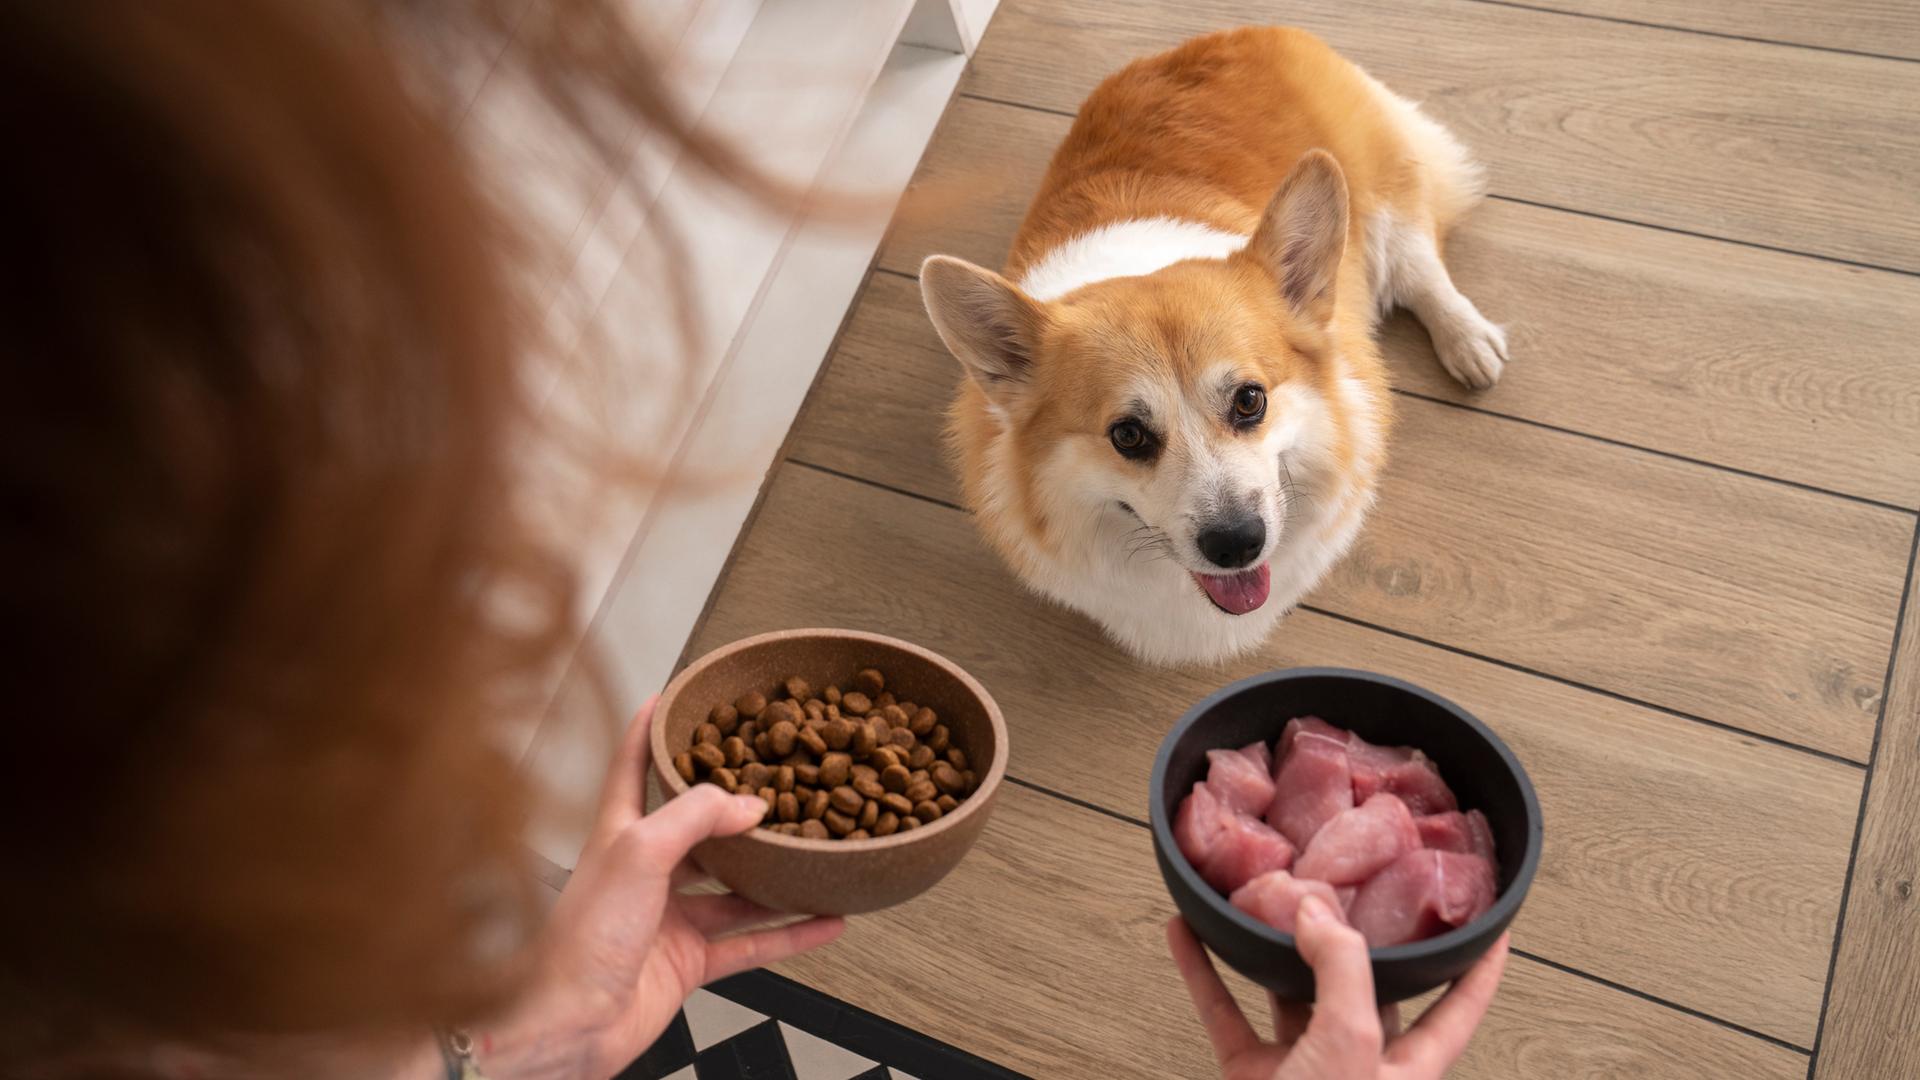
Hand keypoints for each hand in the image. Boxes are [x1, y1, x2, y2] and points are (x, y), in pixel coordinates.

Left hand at [474, 700, 845, 1079]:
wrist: (568, 1025)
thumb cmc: (577, 942)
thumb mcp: (637, 853)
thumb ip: (695, 818)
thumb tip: (748, 805)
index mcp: (619, 834)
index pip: (634, 766)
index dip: (652, 729)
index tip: (675, 697)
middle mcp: (644, 872)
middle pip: (698, 828)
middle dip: (738, 809)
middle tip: (779, 783)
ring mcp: (667, 918)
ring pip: (734, 888)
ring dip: (775, 876)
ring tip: (816, 854)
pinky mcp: (688, 962)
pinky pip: (751, 943)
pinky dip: (789, 934)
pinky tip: (821, 922)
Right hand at [1167, 897, 1507, 1079]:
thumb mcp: (1350, 1044)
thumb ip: (1341, 970)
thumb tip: (1316, 911)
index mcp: (1408, 1069)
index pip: (1459, 1005)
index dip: (1480, 962)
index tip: (1490, 918)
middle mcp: (1360, 1064)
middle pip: (1365, 986)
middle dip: (1352, 937)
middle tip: (1344, 883)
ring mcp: (1303, 1070)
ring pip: (1291, 994)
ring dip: (1272, 949)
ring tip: (1264, 898)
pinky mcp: (1252, 1076)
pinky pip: (1227, 1013)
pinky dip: (1205, 973)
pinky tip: (1190, 936)